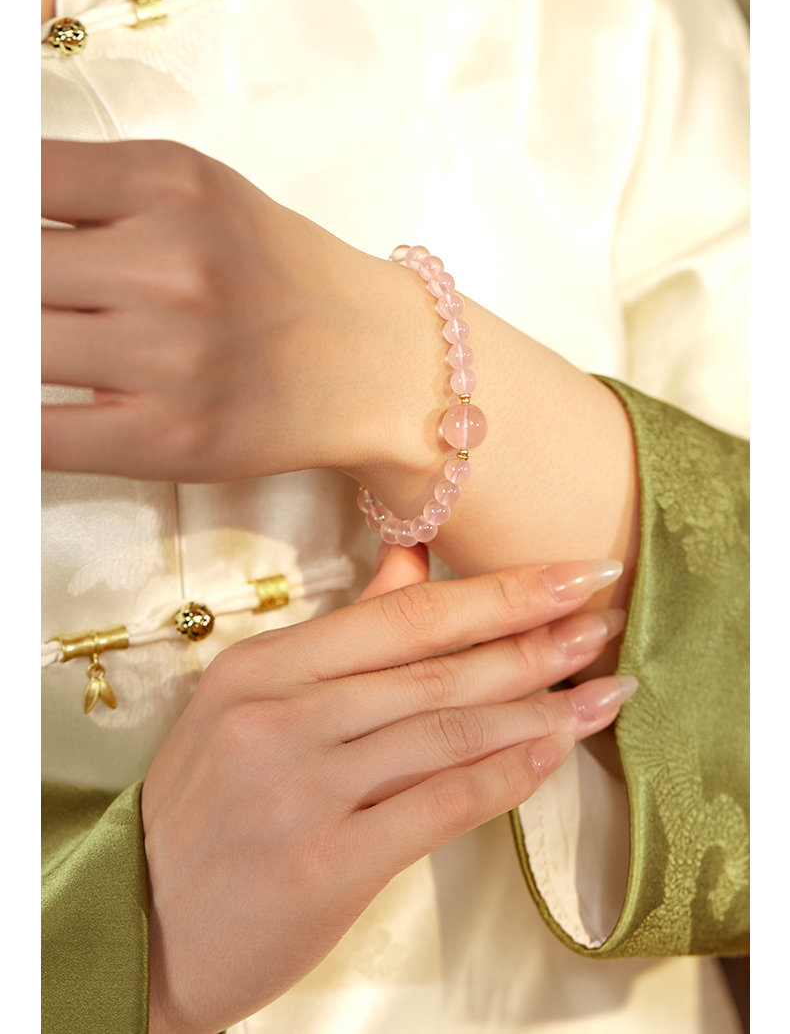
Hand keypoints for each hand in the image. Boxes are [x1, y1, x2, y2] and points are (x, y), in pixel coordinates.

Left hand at [41, 139, 433, 480]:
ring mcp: (170, 355)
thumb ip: (91, 192)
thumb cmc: (278, 278)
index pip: (20, 175)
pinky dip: (16, 422)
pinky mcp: (168, 436)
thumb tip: (0, 213)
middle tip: (36, 303)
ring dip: (14, 353)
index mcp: (170, 184)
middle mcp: (171, 264)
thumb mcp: (196, 195)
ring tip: (44, 346)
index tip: (8, 243)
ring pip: (15, 349)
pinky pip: (39, 434)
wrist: (371, 362)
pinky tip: (26, 406)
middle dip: (8, 286)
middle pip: (10, 268)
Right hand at [141, 558, 632, 1033]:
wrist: (142, 922)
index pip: (404, 614)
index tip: (572, 573)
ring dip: (540, 709)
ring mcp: (302, 790)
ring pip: (448, 731)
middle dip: (536, 640)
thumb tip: (414, 561)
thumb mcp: (251, 702)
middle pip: (437, 668)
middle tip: (605, 620)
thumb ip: (342, 634)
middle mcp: (281, 717)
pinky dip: (503, 777)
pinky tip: (552, 754)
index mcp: (263, 667)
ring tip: (605, 690)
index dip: (499, 591)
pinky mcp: (326, 864)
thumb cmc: (206, 806)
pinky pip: (437, 807)